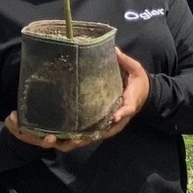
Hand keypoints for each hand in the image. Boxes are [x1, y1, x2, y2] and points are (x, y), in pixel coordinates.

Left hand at [5, 51, 150, 149]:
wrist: (143, 95)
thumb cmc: (138, 84)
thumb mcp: (136, 71)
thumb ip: (125, 62)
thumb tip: (114, 50)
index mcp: (127, 107)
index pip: (124, 112)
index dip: (118, 115)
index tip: (113, 116)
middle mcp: (114, 122)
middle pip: (97, 135)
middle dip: (79, 139)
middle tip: (60, 137)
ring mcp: (105, 126)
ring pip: (87, 139)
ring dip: (69, 142)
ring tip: (49, 139)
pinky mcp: (97, 126)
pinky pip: (83, 135)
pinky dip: (69, 138)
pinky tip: (52, 135)